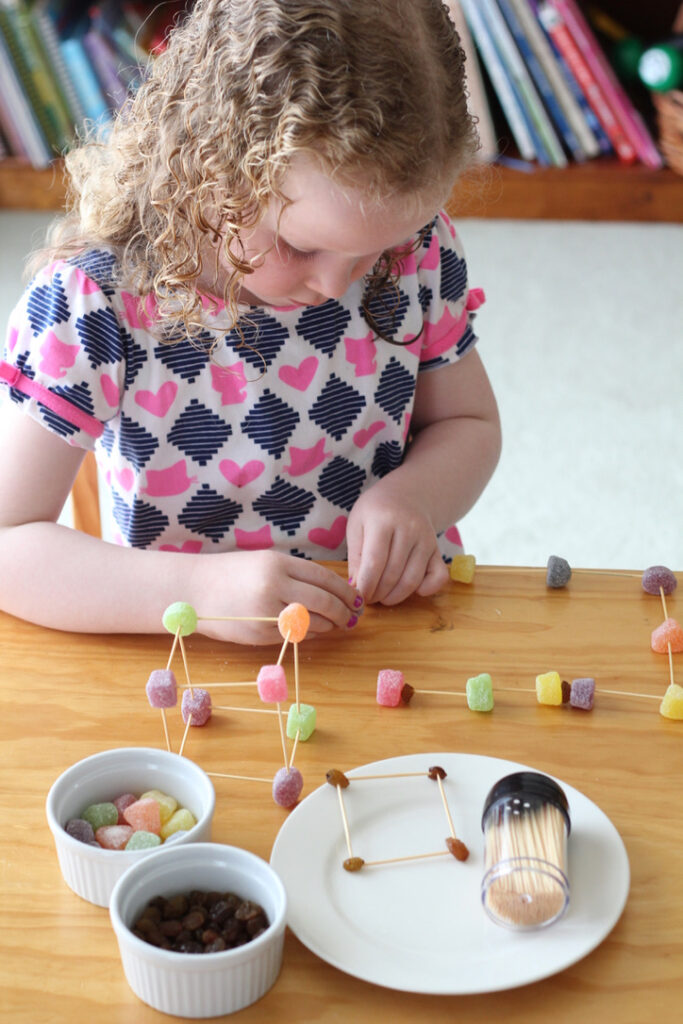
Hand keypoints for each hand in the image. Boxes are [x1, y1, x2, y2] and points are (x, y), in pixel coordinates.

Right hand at [189, 550, 361, 643]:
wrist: (191, 589)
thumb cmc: (231, 573)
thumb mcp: (264, 562)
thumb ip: (295, 574)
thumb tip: (332, 589)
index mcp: (277, 563)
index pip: (324, 578)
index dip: (345, 590)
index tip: (357, 598)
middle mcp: (273, 585)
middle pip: (323, 601)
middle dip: (343, 611)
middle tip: (352, 617)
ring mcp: (265, 612)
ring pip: (311, 622)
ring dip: (329, 625)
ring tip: (336, 624)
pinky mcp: (257, 634)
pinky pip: (293, 637)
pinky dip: (309, 635)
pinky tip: (314, 631)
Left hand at [346, 478, 448, 605]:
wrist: (406, 495)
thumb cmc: (376, 511)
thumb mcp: (357, 525)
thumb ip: (355, 556)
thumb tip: (356, 588)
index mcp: (383, 520)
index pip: (374, 562)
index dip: (365, 586)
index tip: (358, 596)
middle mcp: (409, 529)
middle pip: (393, 574)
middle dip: (378, 593)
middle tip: (368, 598)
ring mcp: (426, 539)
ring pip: (412, 579)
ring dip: (395, 596)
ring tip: (382, 597)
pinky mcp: (438, 549)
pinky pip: (439, 577)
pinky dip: (427, 590)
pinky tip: (412, 590)